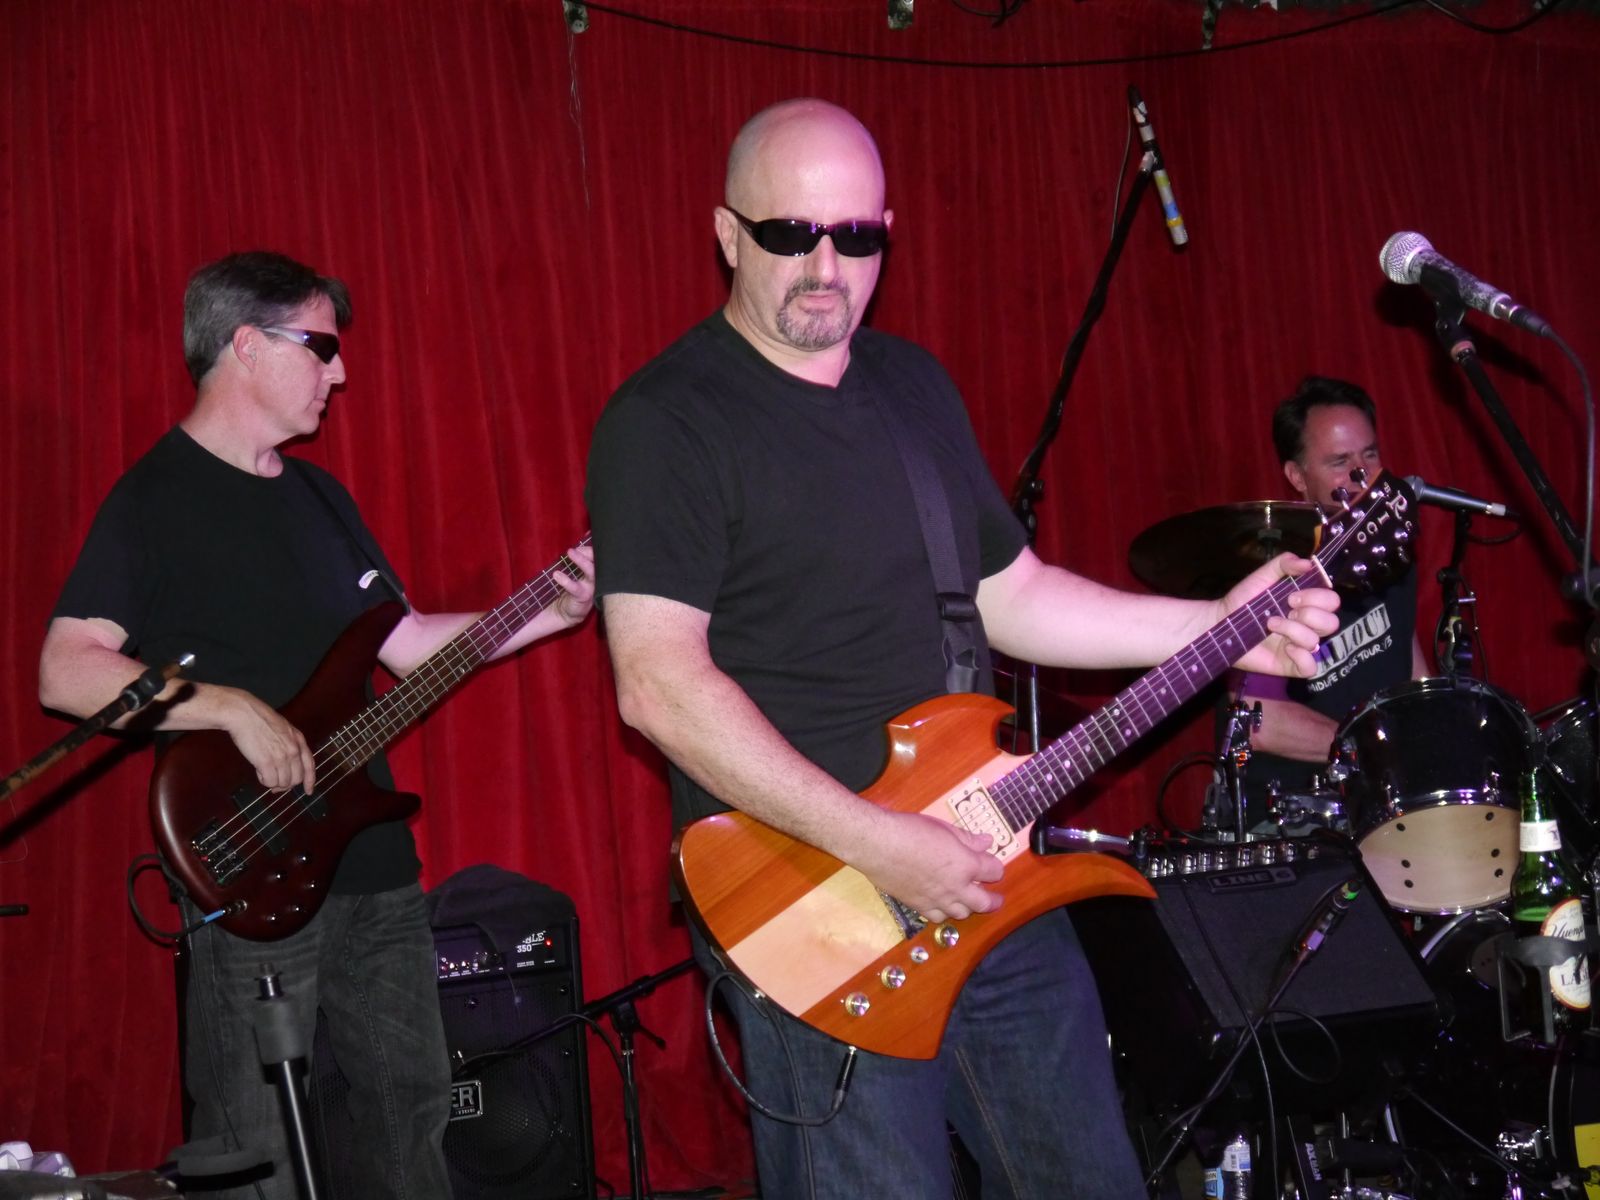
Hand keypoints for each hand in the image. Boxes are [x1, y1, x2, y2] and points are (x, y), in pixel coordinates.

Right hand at [218, 687, 316, 791]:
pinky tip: (258, 772)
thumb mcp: (283, 729)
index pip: (309, 766)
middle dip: (286, 784)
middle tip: (274, 782)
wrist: (244, 714)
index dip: (309, 781)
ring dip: (273, 782)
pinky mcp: (266, 762)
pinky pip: (270, 782)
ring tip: (263, 772)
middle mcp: (293, 750)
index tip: (308, 791)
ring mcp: (281, 757)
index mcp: (298, 740)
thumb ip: (289, 745)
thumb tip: (286, 766)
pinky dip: (264, 781)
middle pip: (296, 778)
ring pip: (283, 783)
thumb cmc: (259, 720)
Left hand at [553, 543, 595, 625]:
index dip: (594, 546)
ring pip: (591, 572)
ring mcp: (592, 587)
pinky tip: (556, 574)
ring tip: (570, 552)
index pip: (599, 555)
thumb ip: (580, 556)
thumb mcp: (576, 570)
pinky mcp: (584, 597)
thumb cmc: (572, 587)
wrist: (567, 611)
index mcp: (597, 570)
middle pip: (599, 561)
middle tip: (576, 547)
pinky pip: (576, 588)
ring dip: (581, 561)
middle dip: (589, 551)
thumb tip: (586, 536)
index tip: (585, 538)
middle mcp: (598, 578)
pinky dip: (566, 580)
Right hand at [845, 809, 1003, 923]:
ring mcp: (937, 900)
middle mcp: (956, 887)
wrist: (878, 846)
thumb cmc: (910, 830)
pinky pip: (938, 917)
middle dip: (994, 900)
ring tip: (968, 901)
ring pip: (962, 913)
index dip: (995, 866)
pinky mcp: (919, 906)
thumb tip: (986, 842)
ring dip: (968, 906)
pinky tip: (942, 905)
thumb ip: (967, 838)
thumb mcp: (943, 828)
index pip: (994, 871)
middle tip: (996, 899)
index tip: (991, 863)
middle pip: (985, 902)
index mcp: (966, 864)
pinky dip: (944, 912)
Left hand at [1223, 552, 1339, 677]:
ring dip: (1294, 631)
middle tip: (1286, 611)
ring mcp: (1299, 646)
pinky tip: (1286, 648)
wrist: (1220, 622)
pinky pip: (1310, 668)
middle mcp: (1307, 625)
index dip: (1317, 598)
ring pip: (1317, 642)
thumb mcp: (1263, 576)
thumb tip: (1309, 563)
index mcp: (1306, 604)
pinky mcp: (1289, 664)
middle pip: (1331, 623)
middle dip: (1309, 615)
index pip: (1331, 601)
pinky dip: (1302, 657)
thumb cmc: (1244, 600)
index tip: (1292, 596)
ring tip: (1271, 625)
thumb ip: (1284, 563)